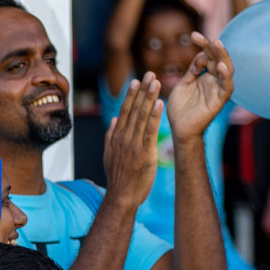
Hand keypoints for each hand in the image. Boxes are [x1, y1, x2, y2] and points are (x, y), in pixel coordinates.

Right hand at [102, 73, 162, 207]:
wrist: (122, 195)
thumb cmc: (118, 177)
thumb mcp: (110, 154)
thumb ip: (111, 135)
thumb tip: (115, 119)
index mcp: (117, 136)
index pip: (125, 111)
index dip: (131, 95)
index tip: (136, 80)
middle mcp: (124, 137)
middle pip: (134, 109)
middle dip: (142, 90)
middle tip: (149, 74)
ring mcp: (134, 144)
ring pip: (142, 116)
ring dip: (149, 97)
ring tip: (156, 82)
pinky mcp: (145, 152)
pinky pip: (150, 130)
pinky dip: (155, 116)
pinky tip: (159, 103)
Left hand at [164, 32, 233, 141]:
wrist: (179, 129)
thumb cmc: (180, 108)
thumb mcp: (183, 84)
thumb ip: (192, 70)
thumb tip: (200, 55)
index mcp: (204, 76)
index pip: (207, 56)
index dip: (202, 45)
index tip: (193, 34)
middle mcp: (214, 81)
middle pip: (218, 59)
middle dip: (212, 47)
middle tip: (203, 36)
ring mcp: (218, 90)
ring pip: (226, 70)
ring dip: (222, 57)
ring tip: (216, 44)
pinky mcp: (220, 100)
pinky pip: (227, 86)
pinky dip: (225, 76)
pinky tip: (218, 66)